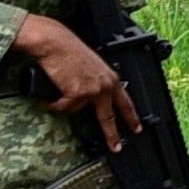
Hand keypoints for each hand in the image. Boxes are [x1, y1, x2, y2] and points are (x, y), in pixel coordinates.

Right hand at [8, 13, 135, 140]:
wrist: (54, 42)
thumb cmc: (68, 50)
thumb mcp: (90, 67)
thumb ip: (96, 82)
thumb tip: (92, 98)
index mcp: (110, 78)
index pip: (125, 102)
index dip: (132, 117)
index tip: (137, 128)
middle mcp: (105, 85)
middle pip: (109, 117)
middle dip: (112, 134)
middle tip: (116, 147)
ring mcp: (92, 90)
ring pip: (76, 109)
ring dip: (64, 103)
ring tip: (58, 87)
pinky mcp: (78, 93)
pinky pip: (63, 107)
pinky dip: (54, 103)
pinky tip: (50, 95)